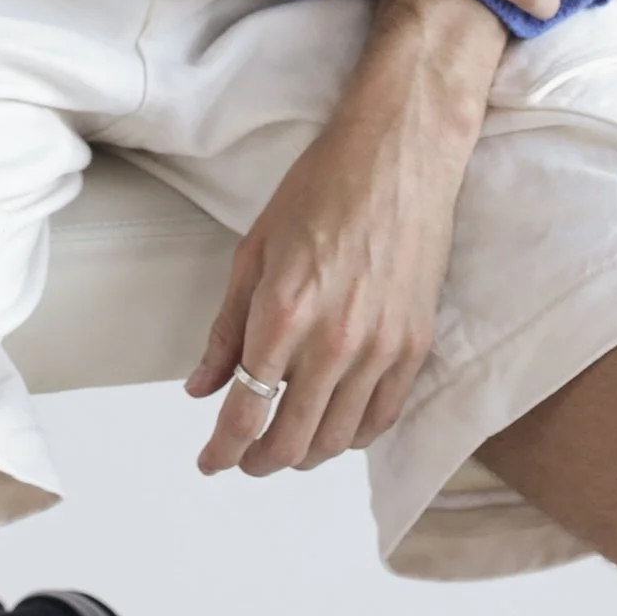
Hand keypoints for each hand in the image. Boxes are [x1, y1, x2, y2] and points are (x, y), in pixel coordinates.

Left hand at [187, 0, 498, 476]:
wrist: (398, 154)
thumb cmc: (322, 188)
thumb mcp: (253, 253)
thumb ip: (226, 329)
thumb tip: (201, 388)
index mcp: (283, 314)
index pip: (245, 414)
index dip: (222, 451)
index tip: (210, 461)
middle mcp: (334, 342)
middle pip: (290, 441)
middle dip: (257, 462)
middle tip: (241, 458)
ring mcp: (381, 348)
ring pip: (337, 440)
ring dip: (303, 455)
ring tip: (284, 444)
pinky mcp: (415, 344)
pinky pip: (382, 417)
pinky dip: (352, 435)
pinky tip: (333, 427)